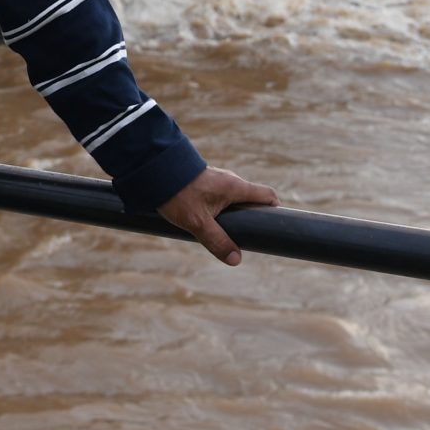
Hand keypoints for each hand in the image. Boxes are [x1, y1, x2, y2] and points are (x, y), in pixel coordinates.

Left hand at [157, 167, 279, 265]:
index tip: (274, 227)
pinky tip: (208, 222)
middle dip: (253, 218)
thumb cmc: (178, 193)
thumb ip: (217, 241)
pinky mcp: (205, 182)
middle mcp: (231, 181)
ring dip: (234, 215)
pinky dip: (222, 210)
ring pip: (235, 199)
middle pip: (252, 199)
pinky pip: (221, 197)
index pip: (267, 195)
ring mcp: (218, 180)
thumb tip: (236, 259)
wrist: (154, 169)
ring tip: (225, 233)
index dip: (275, 210)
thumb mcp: (198, 222)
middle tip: (247, 237)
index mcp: (236, 187)